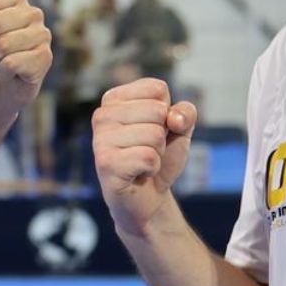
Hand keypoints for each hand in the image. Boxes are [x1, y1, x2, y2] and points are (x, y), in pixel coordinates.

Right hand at [93, 78, 195, 235]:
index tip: (153, 129)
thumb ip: (185, 113)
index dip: (167, 112)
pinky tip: (138, 174)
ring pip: (154, 135)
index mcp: (114, 99)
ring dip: (157, 153)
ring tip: (142, 162)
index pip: (157, 89)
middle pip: (157, 110)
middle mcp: (102, 115)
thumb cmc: (159, 156)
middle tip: (148, 149)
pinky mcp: (105, 163)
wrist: (149, 197)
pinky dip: (152, 168)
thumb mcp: (179, 128)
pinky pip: (148, 157)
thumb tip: (173, 119)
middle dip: (163, 135)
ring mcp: (100, 139)